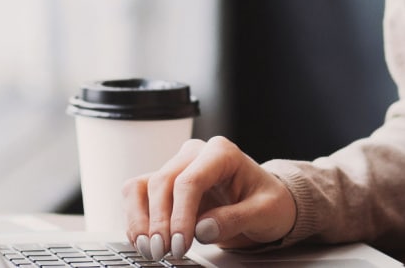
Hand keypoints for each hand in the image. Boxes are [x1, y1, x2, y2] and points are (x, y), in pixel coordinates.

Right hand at [121, 136, 295, 260]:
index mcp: (221, 153)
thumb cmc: (268, 201)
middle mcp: (194, 155)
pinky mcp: (166, 186)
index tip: (181, 244)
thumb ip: (236, 218)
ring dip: (140, 220)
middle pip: (162, 183)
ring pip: (142, 186)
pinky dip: (136, 220)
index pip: (190, 180)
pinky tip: (143, 240)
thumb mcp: (265, 212)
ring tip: (149, 249)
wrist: (265, 203)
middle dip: (159, 222)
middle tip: (164, 252)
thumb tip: (202, 229)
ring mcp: (177, 168)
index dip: (180, 215)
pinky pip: (139, 196)